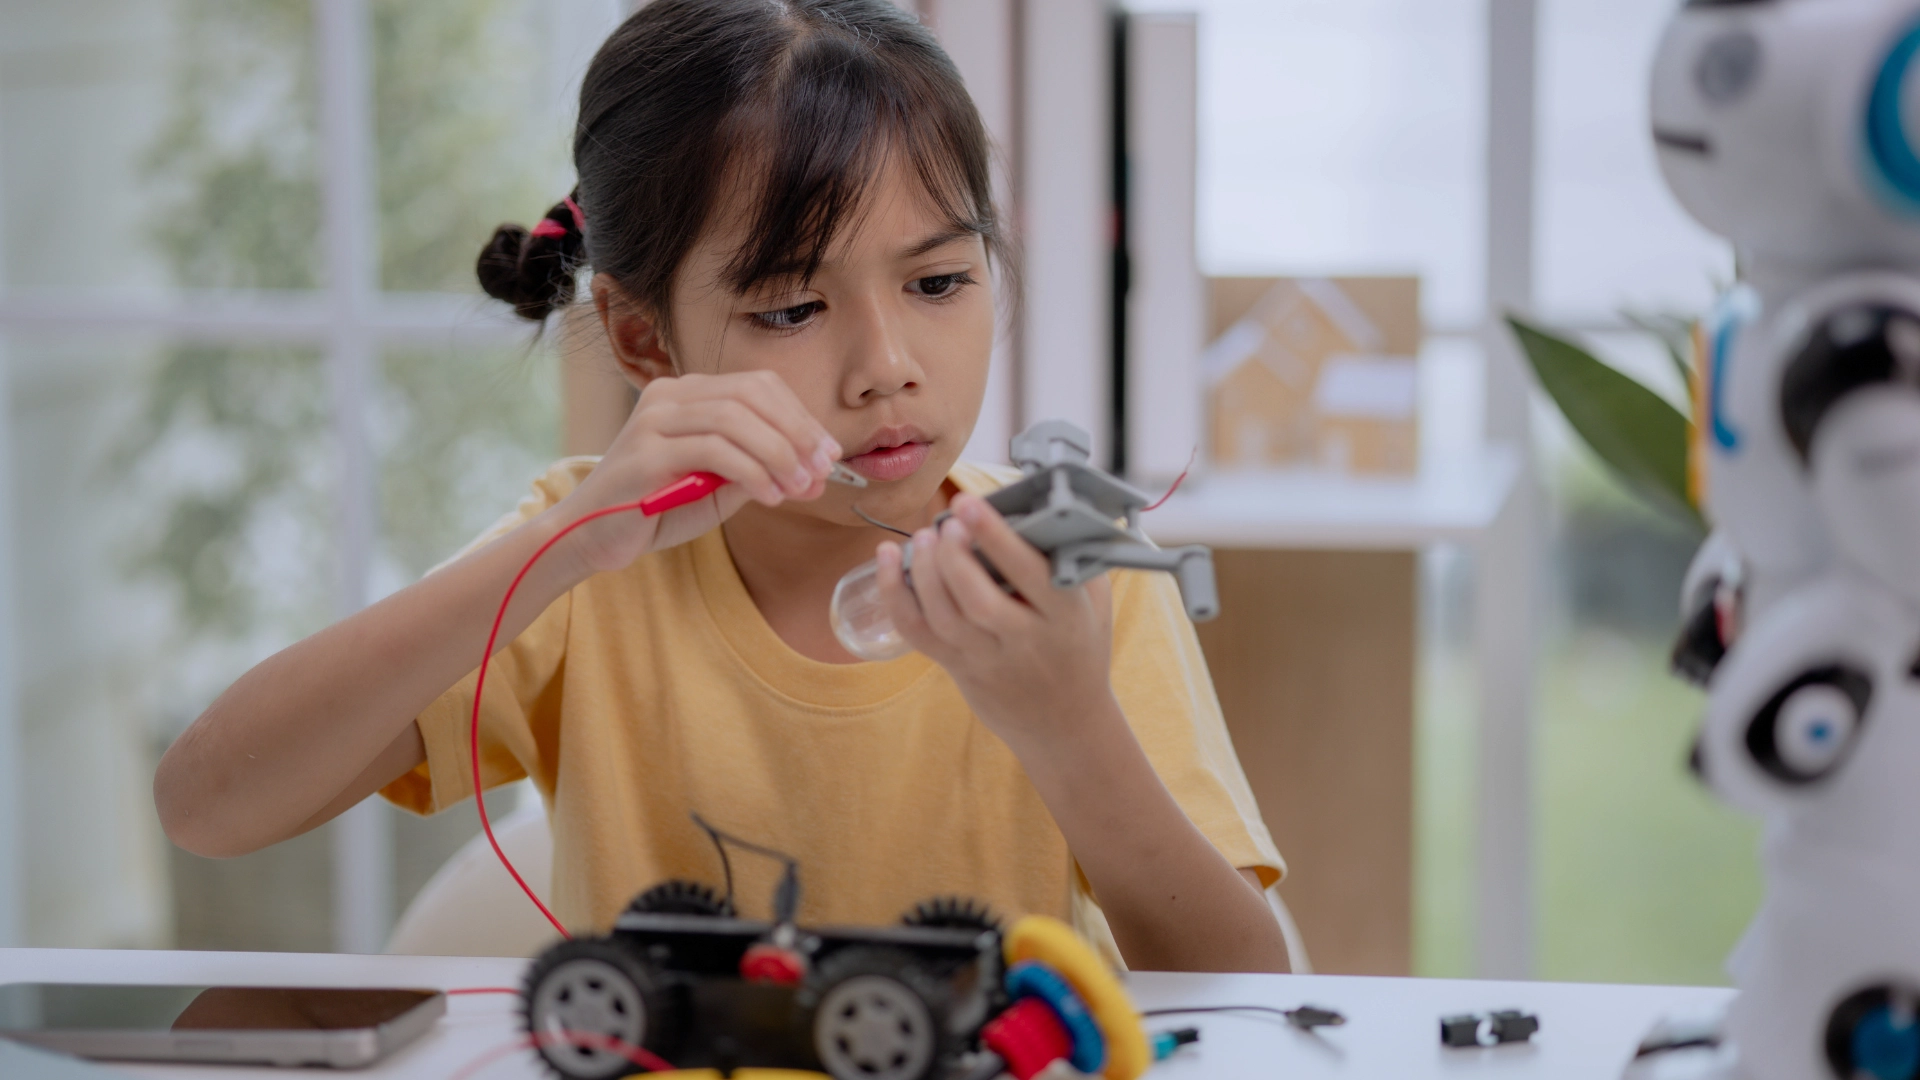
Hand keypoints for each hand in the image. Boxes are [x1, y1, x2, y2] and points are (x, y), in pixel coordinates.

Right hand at [552, 370, 840, 575]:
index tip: (829, 453)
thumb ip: (760, 471)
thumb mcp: (718, 488)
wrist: (591, 537)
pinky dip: (751, 471)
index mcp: (689, 394)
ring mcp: (655, 419)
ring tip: (798, 486)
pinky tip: (770, 496)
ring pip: (735, 418)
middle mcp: (670, 395)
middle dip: (796, 431)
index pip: (758, 386)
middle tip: (821, 469)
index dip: (800, 416)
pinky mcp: (646, 451)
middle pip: (751, 393)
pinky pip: (714, 450)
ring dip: (778, 453)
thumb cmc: (657, 509)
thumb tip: (814, 472)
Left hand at [875, 493, 1115, 748]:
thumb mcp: (1094, 603)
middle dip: (955, 557)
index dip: (996, 537)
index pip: (1030, 574)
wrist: (1065, 722)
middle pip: (978, 600)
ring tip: (922, 537)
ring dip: (925, 573)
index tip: (969, 504)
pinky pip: (917, 632)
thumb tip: (1039, 505)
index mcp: (1065, 617)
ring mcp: (986, 658)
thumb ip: (1073, 558)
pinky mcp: (957, 667)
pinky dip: (895, 595)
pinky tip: (887, 559)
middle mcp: (1024, 640)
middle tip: (946, 523)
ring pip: (944, 617)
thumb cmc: (1080, 647)